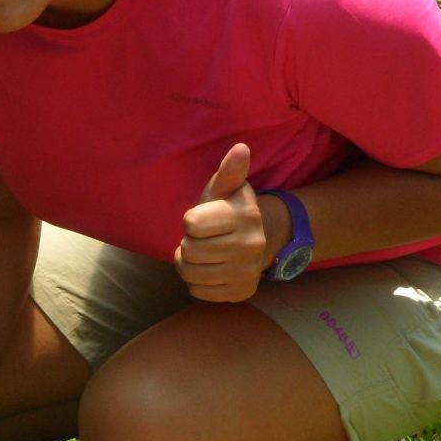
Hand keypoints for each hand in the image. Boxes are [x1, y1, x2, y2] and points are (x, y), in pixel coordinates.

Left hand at [175, 142, 276, 302]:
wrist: (253, 241)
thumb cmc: (226, 211)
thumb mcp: (225, 189)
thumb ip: (229, 170)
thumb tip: (240, 148)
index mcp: (244, 214)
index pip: (191, 224)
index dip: (190, 222)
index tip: (202, 220)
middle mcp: (252, 244)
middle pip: (189, 251)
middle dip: (187, 245)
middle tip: (200, 240)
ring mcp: (248, 271)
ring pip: (190, 274)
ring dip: (188, 265)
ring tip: (202, 255)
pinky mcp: (241, 292)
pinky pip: (198, 291)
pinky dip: (197, 283)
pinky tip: (210, 270)